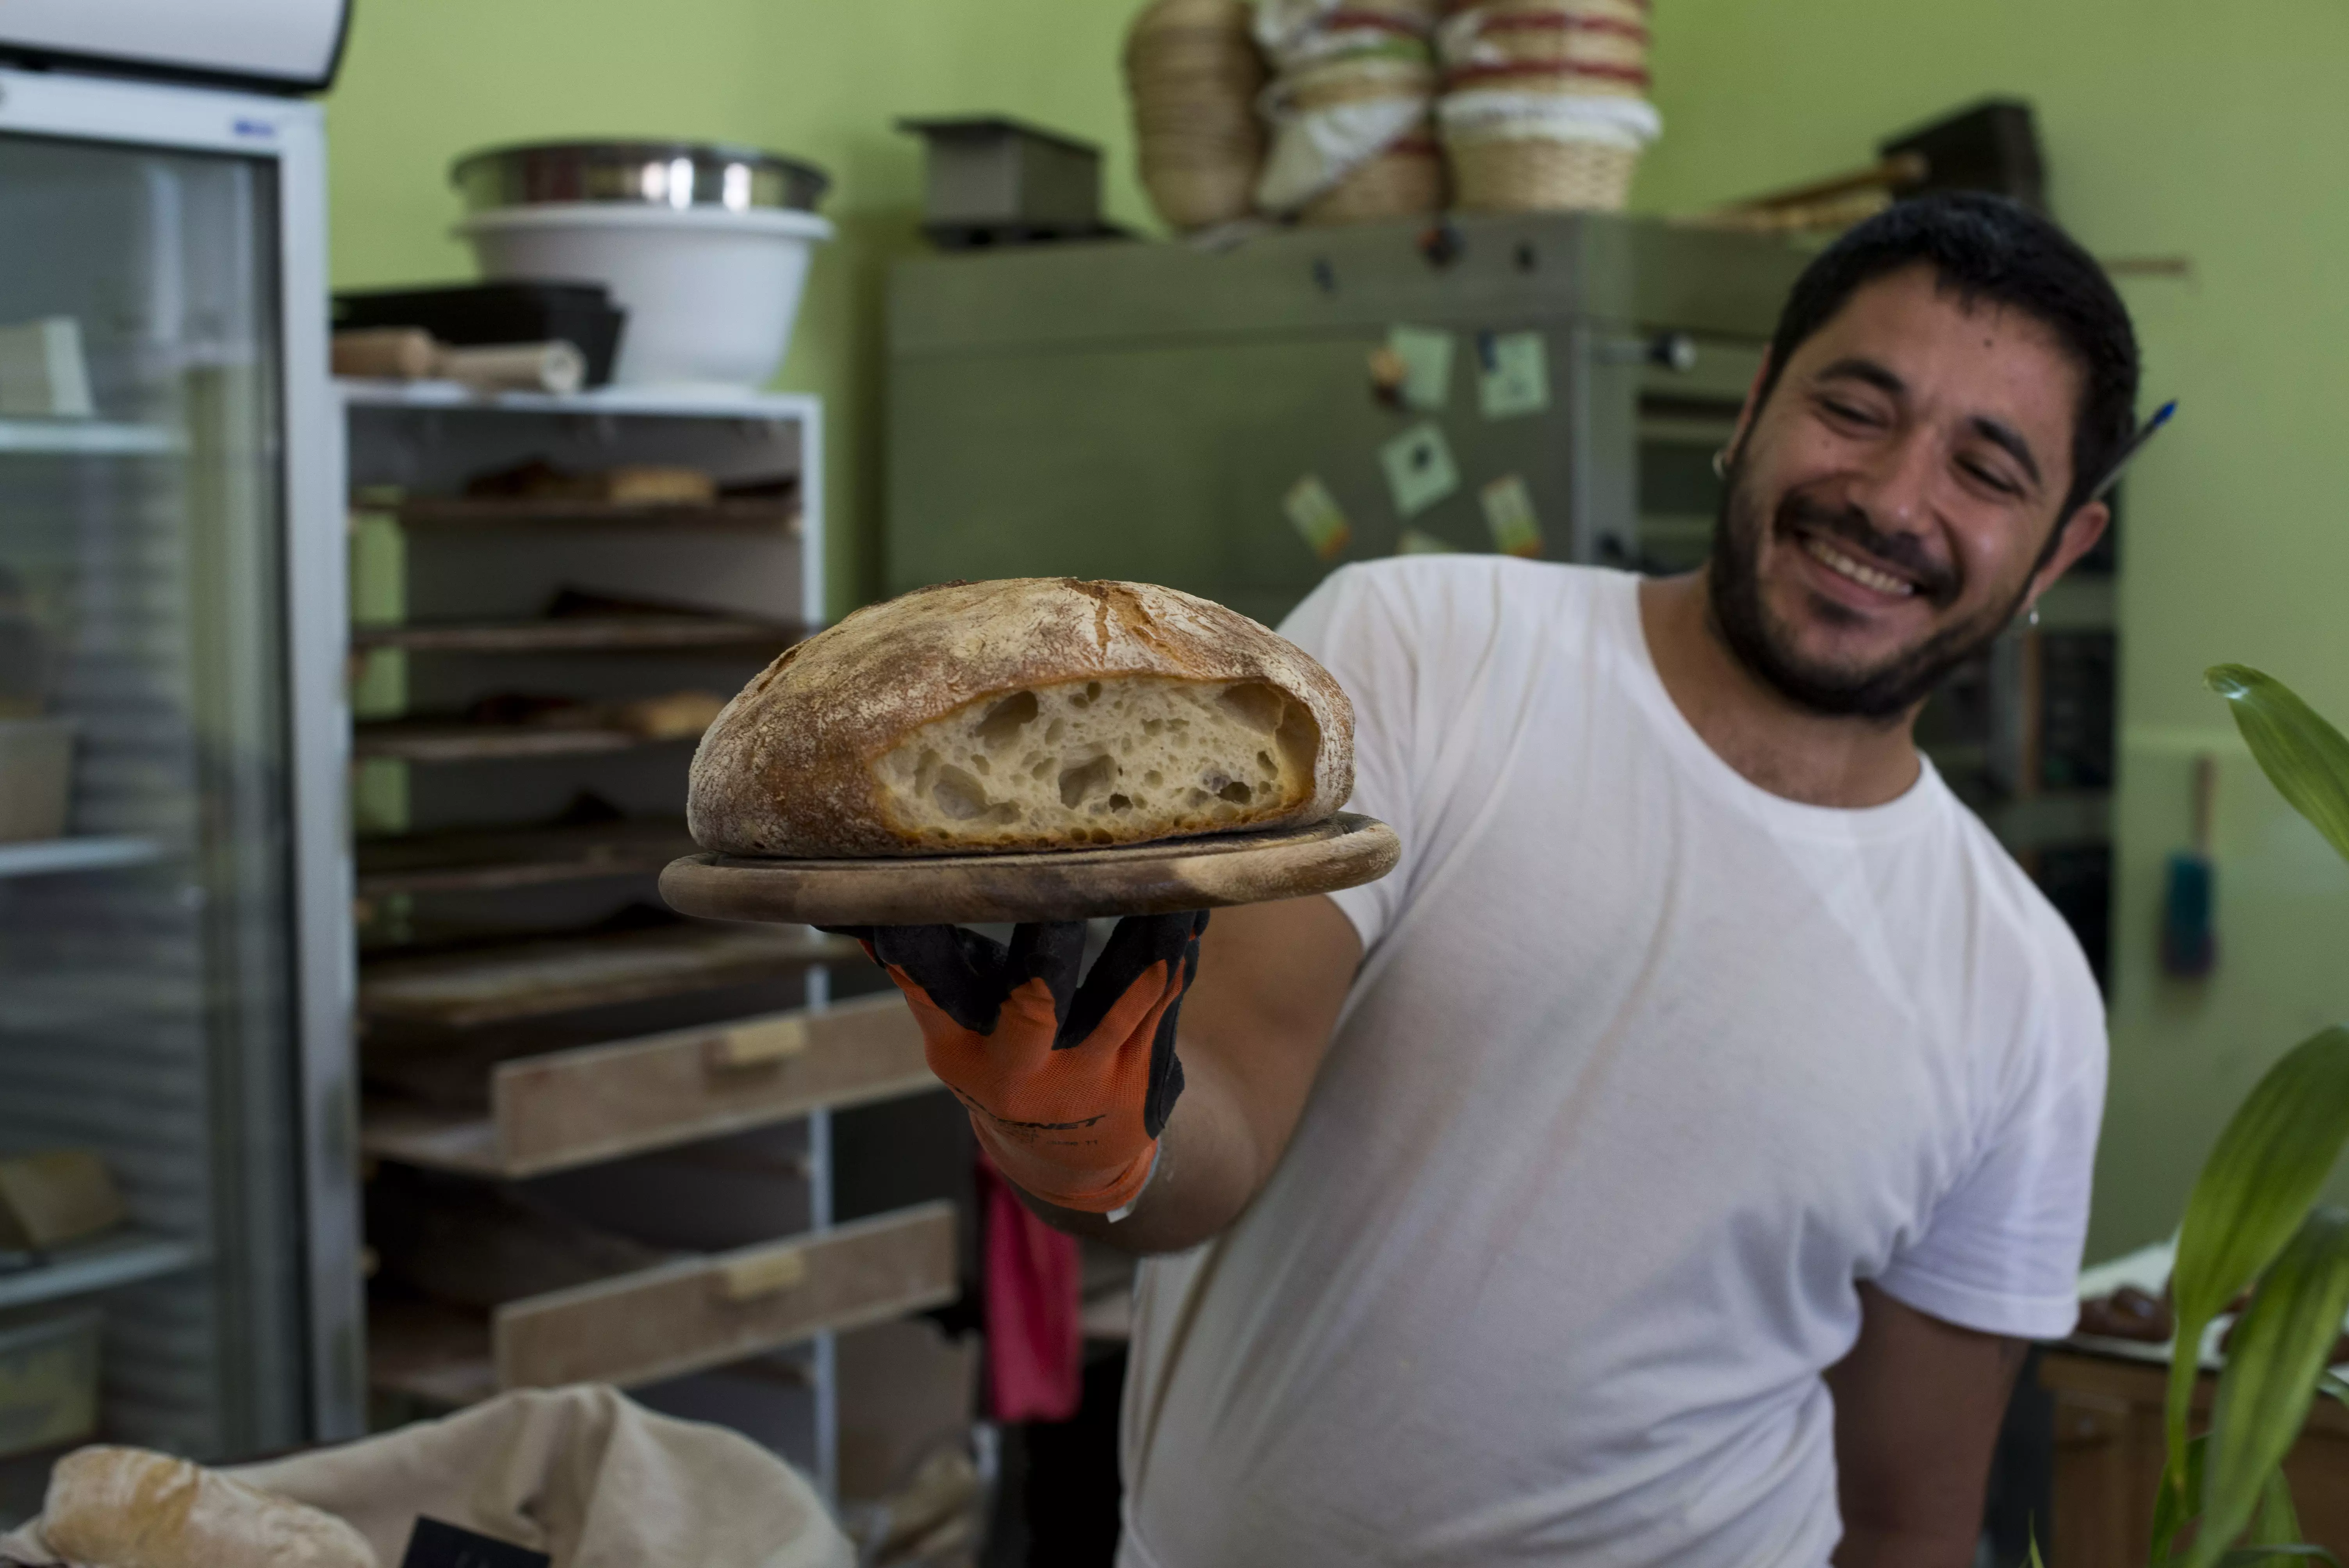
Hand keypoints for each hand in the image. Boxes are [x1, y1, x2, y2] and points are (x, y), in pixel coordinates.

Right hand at [825, 914, 1209, 1212]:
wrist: (1070, 1162)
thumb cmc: (1007, 1067)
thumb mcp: (958, 1038)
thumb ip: (928, 976)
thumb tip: (858, 911)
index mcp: (961, 1052)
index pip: (931, 989)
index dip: (915, 949)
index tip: (902, 903)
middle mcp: (1017, 1072)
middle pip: (1033, 1007)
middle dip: (1049, 953)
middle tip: (1062, 888)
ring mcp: (1082, 1079)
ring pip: (1121, 999)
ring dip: (1147, 943)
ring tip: (1165, 886)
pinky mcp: (1135, 1078)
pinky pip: (1159, 1009)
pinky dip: (1176, 963)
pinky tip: (1193, 919)